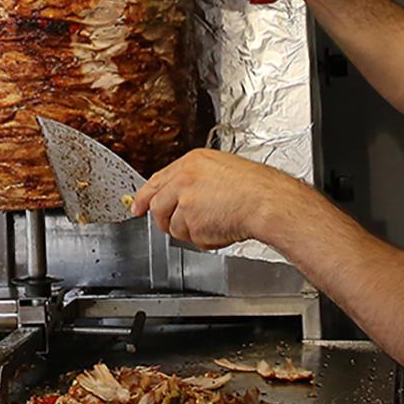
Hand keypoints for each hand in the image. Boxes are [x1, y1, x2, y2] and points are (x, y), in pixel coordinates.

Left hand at [132, 149, 305, 249]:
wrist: (266, 200)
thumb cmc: (254, 186)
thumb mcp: (220, 168)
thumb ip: (194, 179)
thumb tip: (178, 195)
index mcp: (190, 163)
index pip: (156, 181)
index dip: (144, 197)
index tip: (138, 207)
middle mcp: (182, 180)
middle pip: (158, 207)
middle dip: (167, 220)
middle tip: (187, 223)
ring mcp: (185, 203)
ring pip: (173, 227)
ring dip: (192, 230)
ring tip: (216, 221)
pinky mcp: (192, 224)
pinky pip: (192, 240)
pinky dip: (207, 239)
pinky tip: (222, 228)